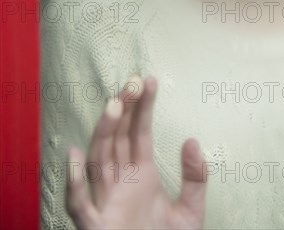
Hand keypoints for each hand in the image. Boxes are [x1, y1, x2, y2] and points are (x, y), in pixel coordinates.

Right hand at [66, 75, 206, 228]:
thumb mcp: (190, 211)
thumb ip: (195, 178)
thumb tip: (192, 140)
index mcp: (141, 174)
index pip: (139, 133)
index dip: (143, 107)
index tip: (148, 81)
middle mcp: (121, 182)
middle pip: (118, 138)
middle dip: (123, 109)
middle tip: (132, 82)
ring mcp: (106, 201)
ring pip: (100, 160)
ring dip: (105, 132)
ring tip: (115, 105)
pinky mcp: (96, 226)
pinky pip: (79, 204)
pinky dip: (75, 182)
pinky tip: (76, 156)